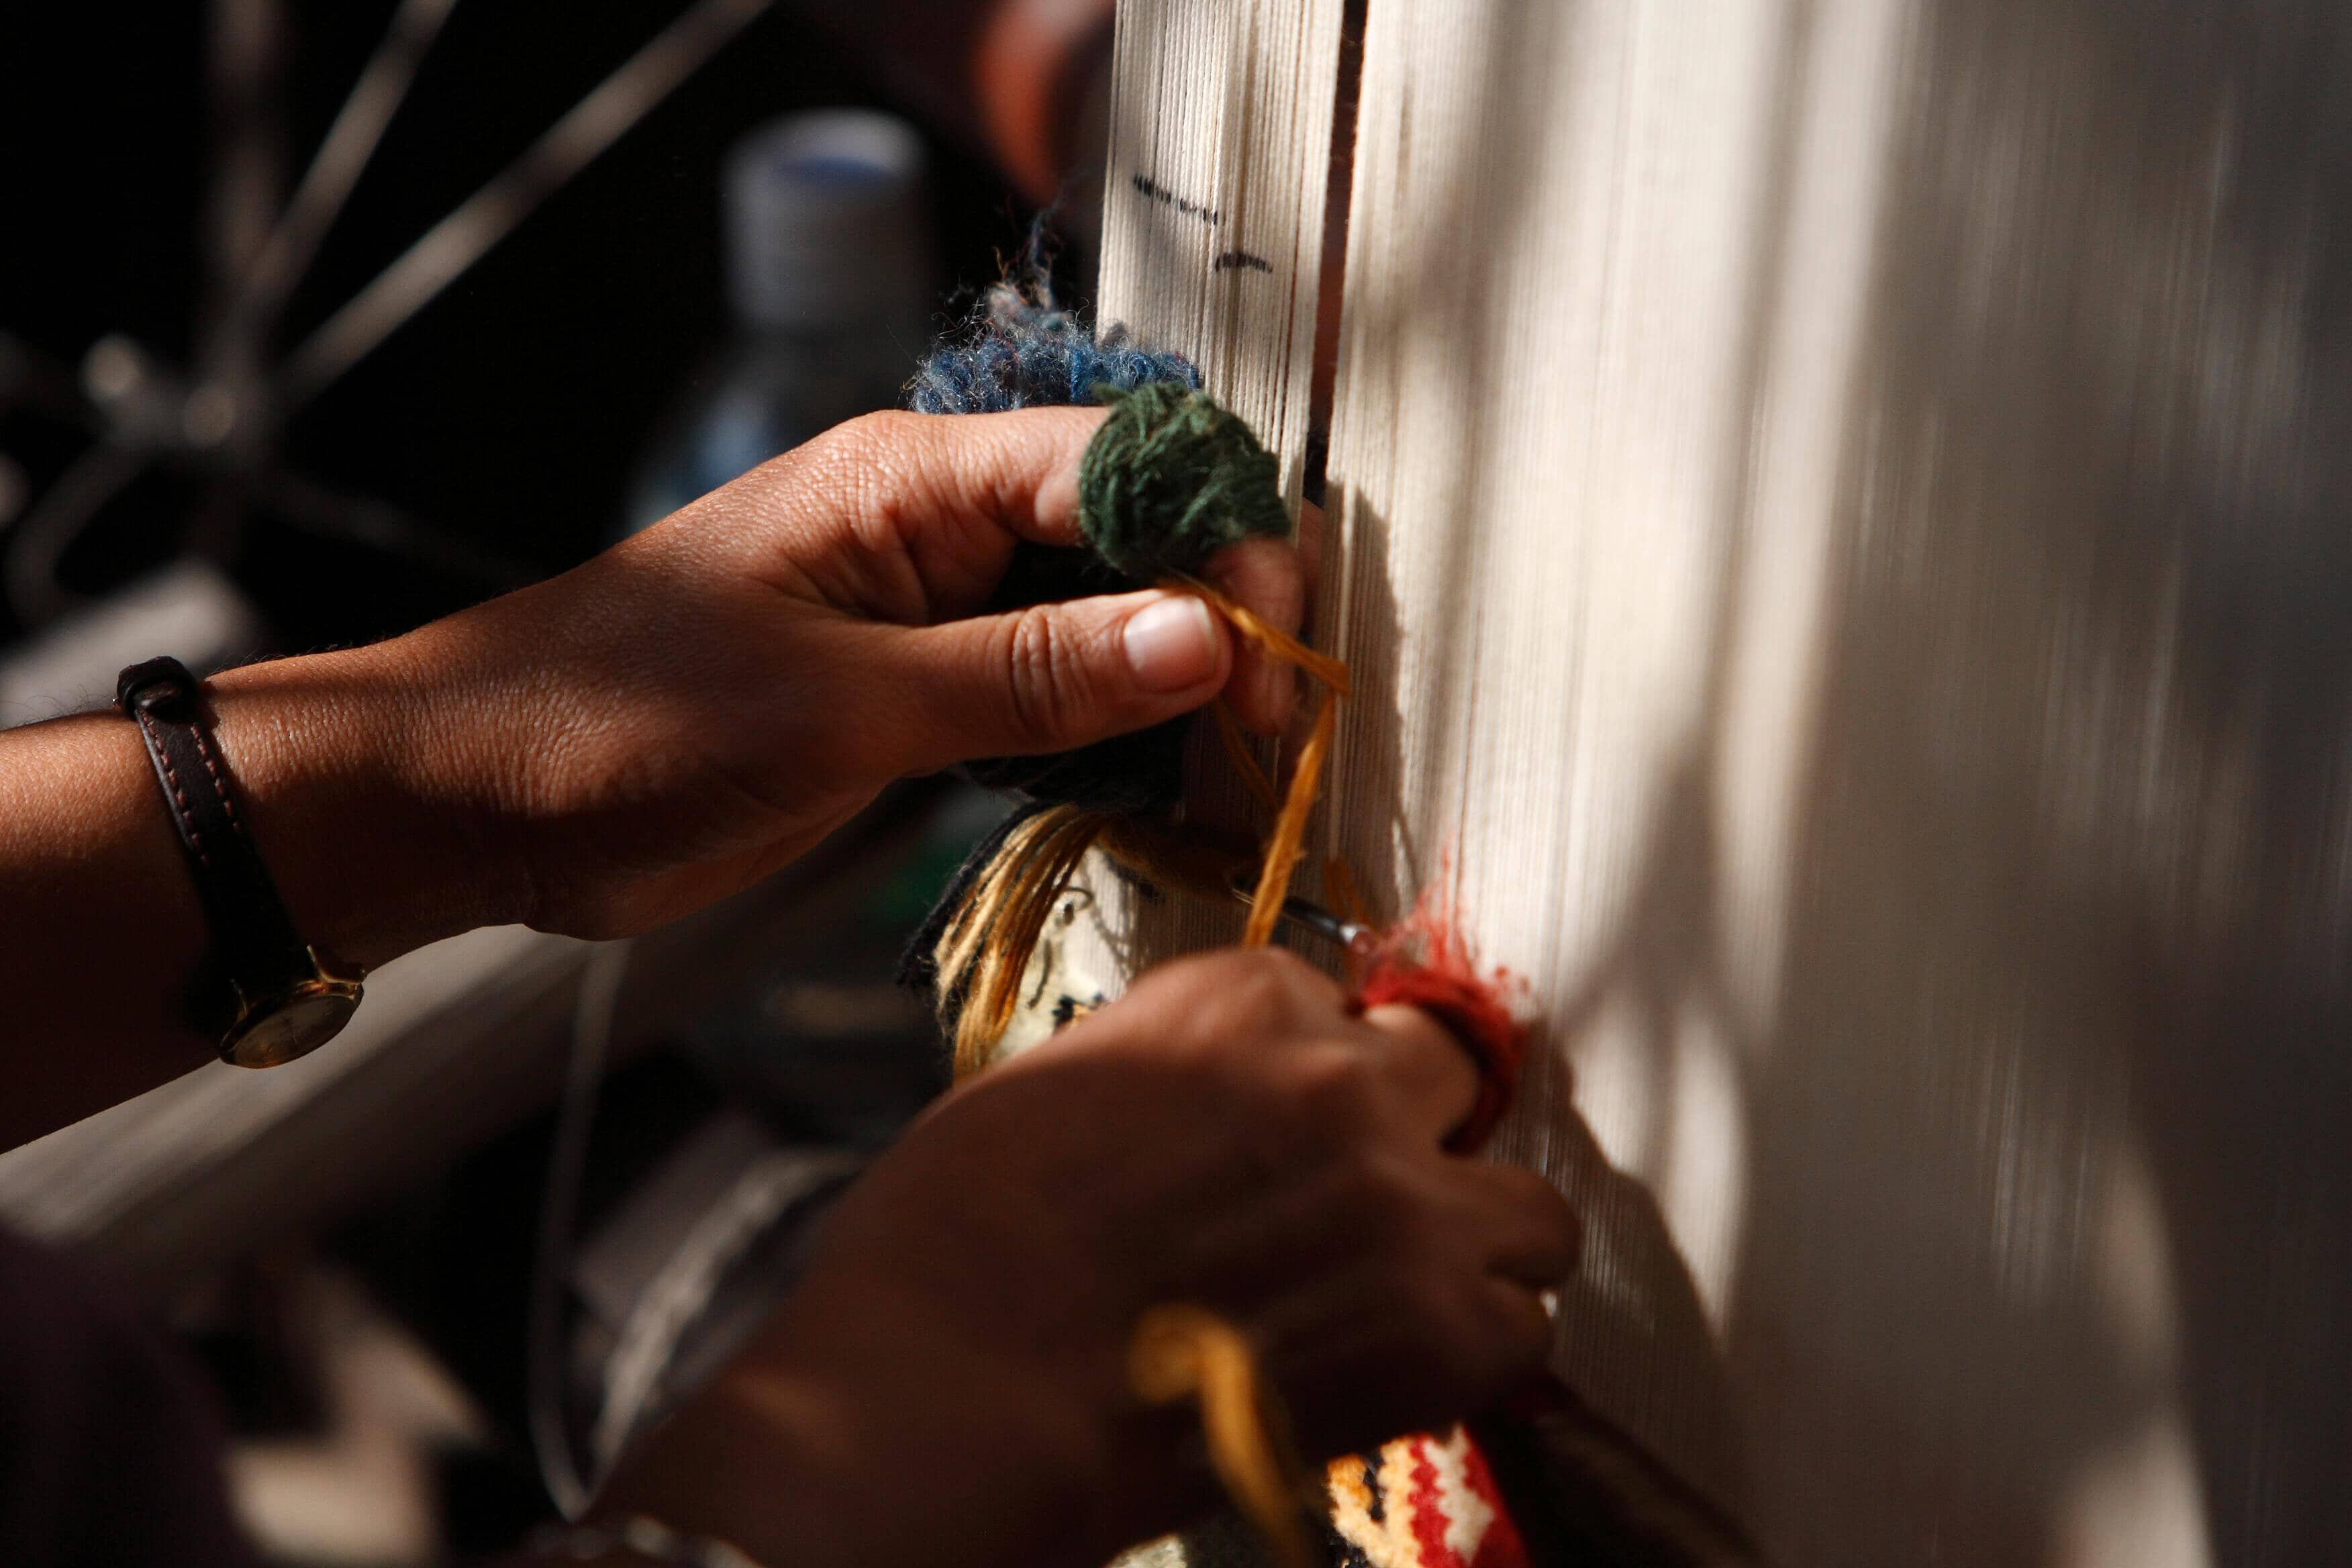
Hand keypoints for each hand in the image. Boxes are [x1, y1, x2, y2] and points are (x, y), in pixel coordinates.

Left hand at [208, 406, 1304, 958]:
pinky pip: (1052, 695)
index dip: (1224, 556)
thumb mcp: (843, 705)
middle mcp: (941, 523)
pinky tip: (1162, 798)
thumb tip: (1208, 636)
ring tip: (1240, 788)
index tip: (1274, 672)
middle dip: (1222, 628)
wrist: (483, 800)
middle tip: (1269, 751)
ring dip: (1180, 693)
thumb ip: (1030, 674)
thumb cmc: (629, 723)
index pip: (1130, 471)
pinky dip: (1115, 741)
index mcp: (918, 476)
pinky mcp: (915, 694)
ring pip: (1106, 623)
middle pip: (1137, 541)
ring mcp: (931, 611)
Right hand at [601, 950, 1581, 1567]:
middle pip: (1449, 1076)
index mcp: (1240, 999)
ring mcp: (1403, 1203)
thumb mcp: (1052, 1088)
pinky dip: (1471, 1358)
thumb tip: (1210, 1113)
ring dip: (1475, 1248)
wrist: (953, 1386)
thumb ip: (1171, 1075)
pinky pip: (1524, 1329)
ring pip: (1529, 1209)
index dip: (1312, 1079)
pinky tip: (1397, 1376)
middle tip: (1358, 1207)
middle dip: (1413, 1134)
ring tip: (1405, 1299)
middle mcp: (1342, 1078)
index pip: (1335, 1008)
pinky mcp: (1437, 1329)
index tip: (1285, 1137)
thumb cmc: (955, 1243)